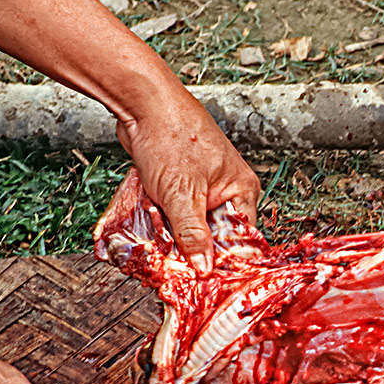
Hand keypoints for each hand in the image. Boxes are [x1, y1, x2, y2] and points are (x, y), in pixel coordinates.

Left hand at [115, 91, 260, 265]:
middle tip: (174, 262)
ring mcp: (203, 184)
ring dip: (174, 233)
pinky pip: (176, 211)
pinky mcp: (181, 182)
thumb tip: (205, 269)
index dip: (221, 259)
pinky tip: (150, 221)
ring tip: (158, 238)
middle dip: (192, 247)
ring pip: (191, 223)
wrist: (142, 104)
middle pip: (214, 233)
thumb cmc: (171, 136)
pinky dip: (163, 219)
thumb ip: (194, 235)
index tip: (203, 278)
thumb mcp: (182, 196)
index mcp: (241, 190)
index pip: (240, 238)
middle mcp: (227, 188)